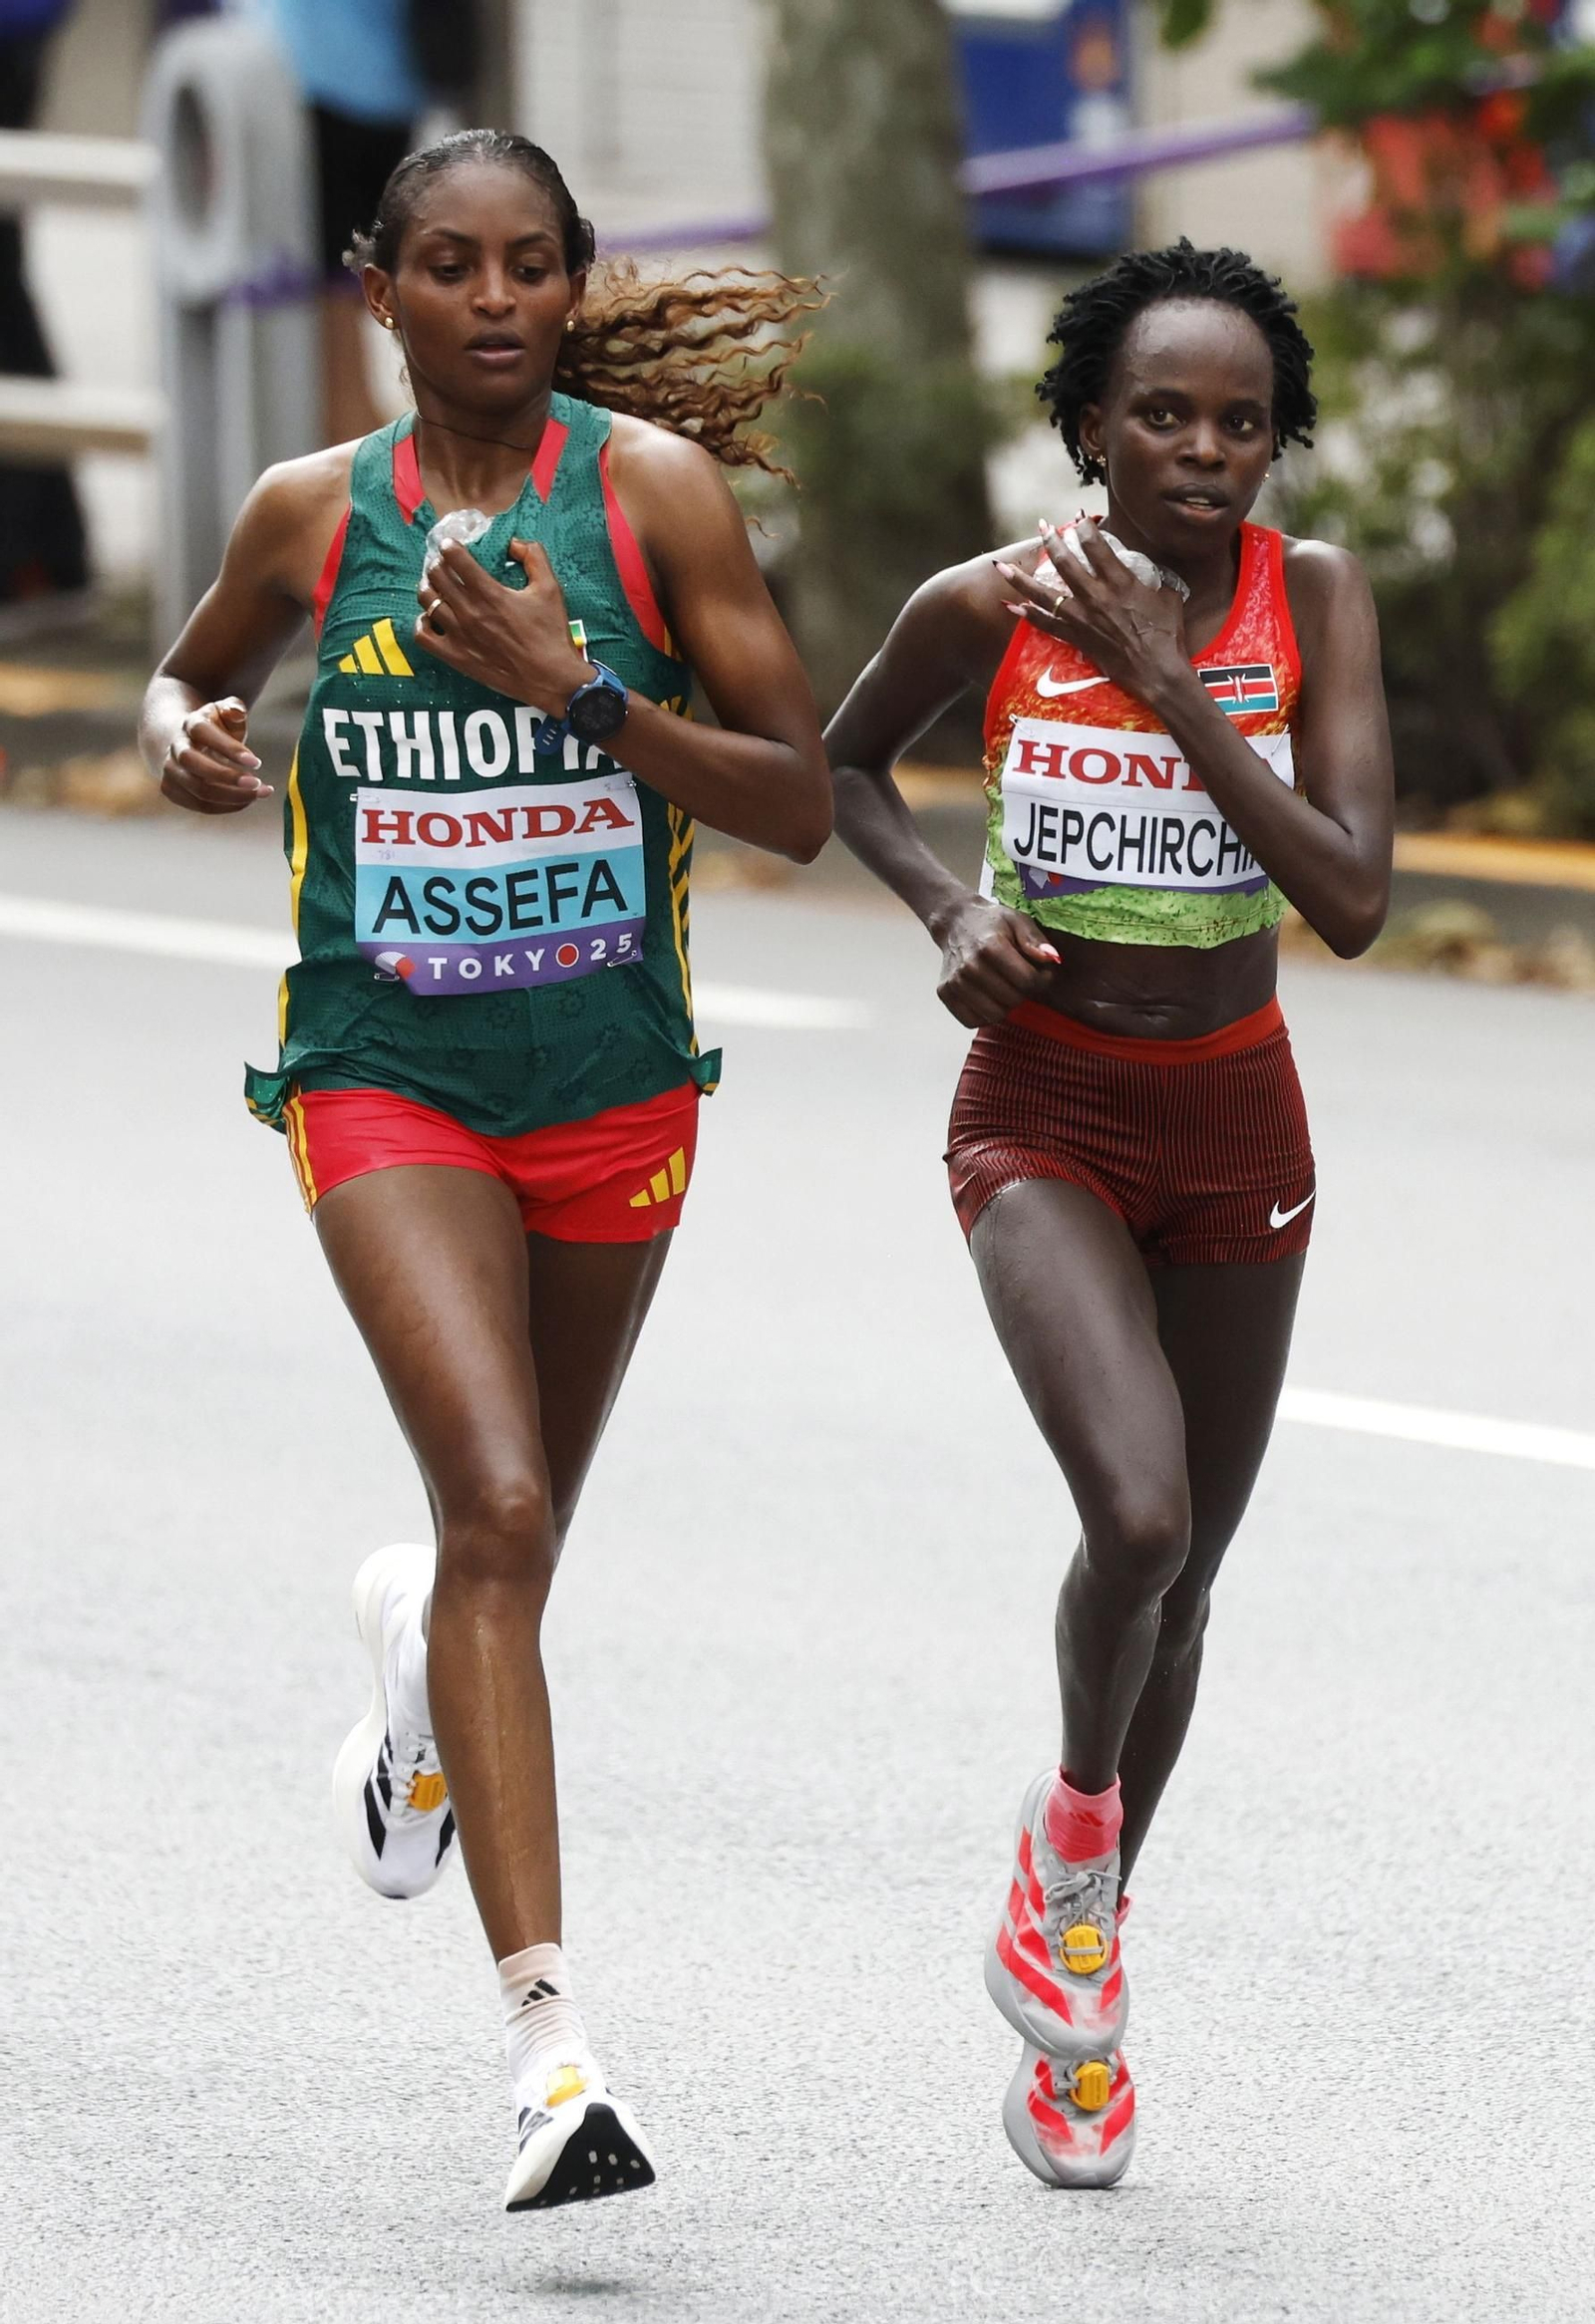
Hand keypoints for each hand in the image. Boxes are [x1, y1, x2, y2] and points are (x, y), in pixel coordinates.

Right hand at [161, 696, 271, 814]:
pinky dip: (226, 806)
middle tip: (257, 783)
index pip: (204, 733)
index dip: (229, 749)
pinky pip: (200, 805)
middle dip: (227, 776)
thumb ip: (234, 709)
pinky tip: (247, 801)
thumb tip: (237, 712)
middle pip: (193, 764)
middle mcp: (176, 747)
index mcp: (191, 724)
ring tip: (259, 793)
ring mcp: (171, 770)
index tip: (257, 763)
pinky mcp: (172, 790)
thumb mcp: (225, 711)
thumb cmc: (214, 727)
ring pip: (197, 790)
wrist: (183, 741)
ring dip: (231, 796)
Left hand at [415, 536, 592, 708]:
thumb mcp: (550, 588)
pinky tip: (432, 618)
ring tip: (435, 586)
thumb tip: (514, 543)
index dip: (449, 546)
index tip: (450, 545)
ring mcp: (459, 636)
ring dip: (428, 587)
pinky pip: (423, 636)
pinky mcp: (456, 657)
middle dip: (436, 563)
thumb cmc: (551, 634)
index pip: (455, 559)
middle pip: (436, 576)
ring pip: (426, 601)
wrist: (551, 679)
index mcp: (490, 593)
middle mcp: (470, 612)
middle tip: (442, 563)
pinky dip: (422, 623)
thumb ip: (534, 557)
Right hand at [931, 893, 1060, 1027]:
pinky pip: (972, 1020)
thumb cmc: (991, 923)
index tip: (1041, 973)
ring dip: (1005, 1005)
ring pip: (994, 1014)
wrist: (956, 923)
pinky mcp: (945, 993)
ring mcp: (955, 982)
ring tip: (1005, 989)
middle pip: (1012, 999)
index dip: (1042, 980)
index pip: (1027, 981)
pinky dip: (984, 1015)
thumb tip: (1051, 959)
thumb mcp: (1018, 920)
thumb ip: (1035, 940)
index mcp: (990, 947)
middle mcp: (970, 967)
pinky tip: (988, 998)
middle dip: (1024, 992)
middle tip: (1021, 981)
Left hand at [996, 517, 1189, 707]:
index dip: (1085, 527)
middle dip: (1051, 541)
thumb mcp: (1168, 596)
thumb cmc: (1166, 634)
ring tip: (1003, 567)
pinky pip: (1047, 625)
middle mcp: (1096, 596)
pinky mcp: (1076, 638)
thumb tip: (1151, 569)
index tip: (1078, 517)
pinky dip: (1029, 615)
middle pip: (1065, 563)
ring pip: (1045, 595)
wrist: (1156, 670)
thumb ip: (1155, 578)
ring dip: (1022, 579)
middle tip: (1042, 526)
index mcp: (1120, 581)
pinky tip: (1014, 607)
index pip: (1096, 546)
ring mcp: (1083, 618)